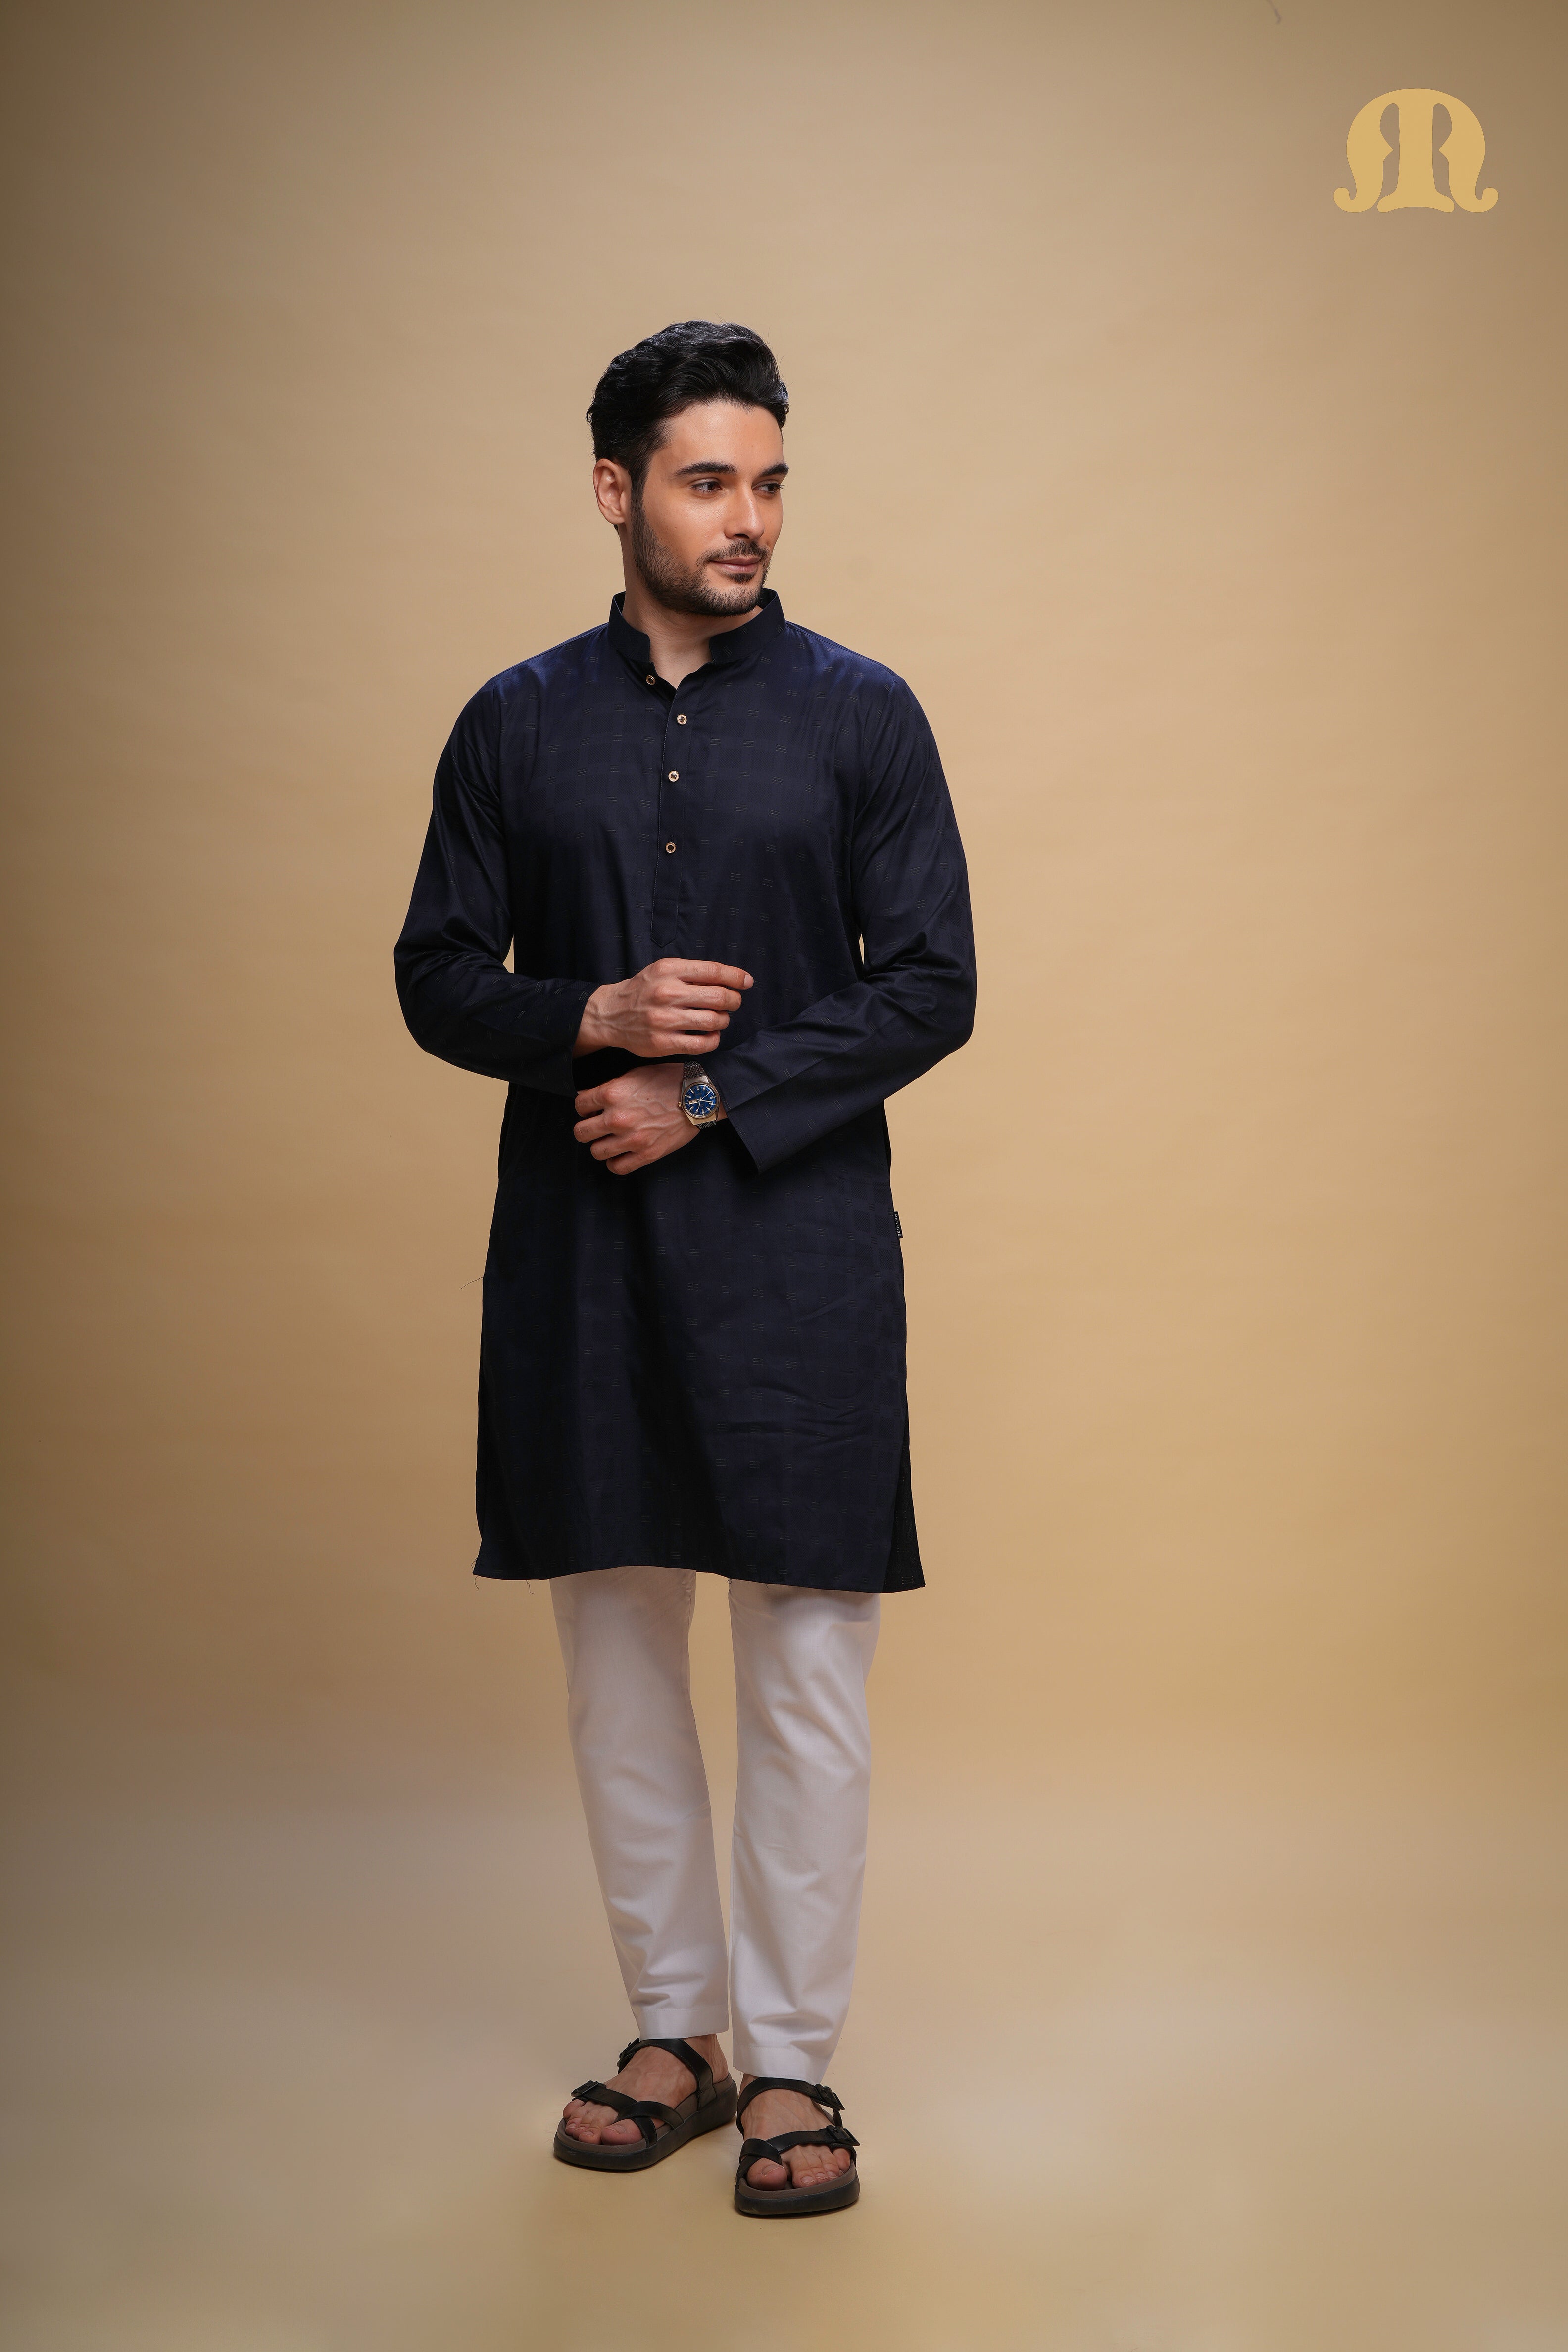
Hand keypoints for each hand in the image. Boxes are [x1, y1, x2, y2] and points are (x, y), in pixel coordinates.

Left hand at [573, 1062, 723, 1175]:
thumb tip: (592, 1099)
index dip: (585, 1107)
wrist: (698, 1096)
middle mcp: (617, 1117)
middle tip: (597, 1126)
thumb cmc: (669, 1080)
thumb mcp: (635, 1074)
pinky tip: (620, 1154)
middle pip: (581, 1132)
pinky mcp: (646, 1154)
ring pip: (596, 1152)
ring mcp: (631, 1138)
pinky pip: (617, 1167)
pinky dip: (615, 1162)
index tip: (592, 1109)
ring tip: (611, 1140)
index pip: (579, 1105)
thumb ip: (611, 1087)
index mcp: (612, 1093)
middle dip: (586, 1128)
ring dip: (600, 1146)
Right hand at [574, 958, 751, 1058]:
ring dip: (723, 1020)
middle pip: (719, 997)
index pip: (713, 971)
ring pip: (714, 1021)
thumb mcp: (663, 970)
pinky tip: (711, 1035)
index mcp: (669, 970)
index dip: (736, 977)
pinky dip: (714, 1040)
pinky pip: (702, 1044)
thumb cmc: (644, 990)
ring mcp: (664, 1019)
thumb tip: (733, 979)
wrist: (611, 1014)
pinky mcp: (663, 1042)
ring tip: (719, 1019)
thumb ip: (693, 972)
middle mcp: (666, 993)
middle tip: (732, 1003)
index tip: (746, 982)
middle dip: (733, 1001)